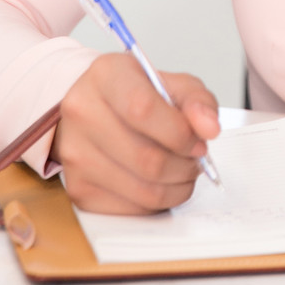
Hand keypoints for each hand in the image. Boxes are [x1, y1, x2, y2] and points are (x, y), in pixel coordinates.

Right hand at [50, 52, 219, 213]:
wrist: (95, 112)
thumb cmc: (137, 96)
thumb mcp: (171, 84)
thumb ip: (197, 101)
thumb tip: (210, 128)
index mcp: (106, 75)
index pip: (143, 110)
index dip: (180, 133)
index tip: (200, 141)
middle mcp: (82, 112)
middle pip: (146, 158)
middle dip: (185, 165)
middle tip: (197, 159)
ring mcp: (75, 154)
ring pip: (143, 189)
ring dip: (177, 186)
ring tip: (184, 171)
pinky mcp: (78, 189)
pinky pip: (132, 209)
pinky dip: (159, 202)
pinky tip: (162, 183)